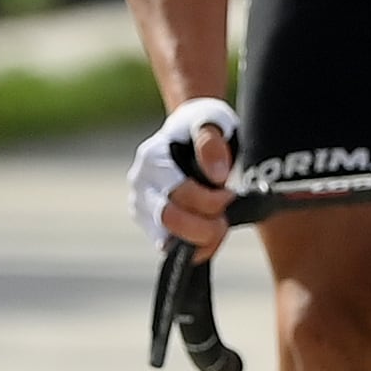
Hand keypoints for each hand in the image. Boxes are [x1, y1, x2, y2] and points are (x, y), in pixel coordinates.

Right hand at [128, 96, 237, 249]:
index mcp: (152, 159)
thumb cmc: (203, 128)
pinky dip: (194, 248)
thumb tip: (215, 175)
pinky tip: (211, 235)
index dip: (213, 201)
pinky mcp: (148, 223)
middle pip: (169, 220)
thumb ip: (212, 143)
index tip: (230, 194)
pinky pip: (170, 248)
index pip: (182, 193)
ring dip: (201, 240)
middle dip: (205, 227)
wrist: (188, 134)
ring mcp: (141, 205)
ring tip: (220, 225)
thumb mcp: (213, 122)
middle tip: (225, 219)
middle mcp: (140, 183)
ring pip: (167, 240)